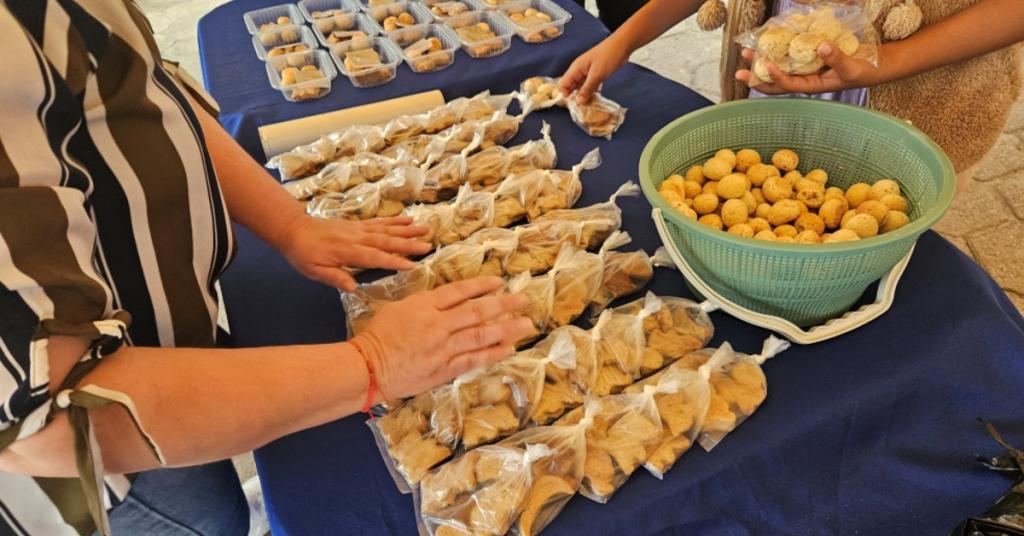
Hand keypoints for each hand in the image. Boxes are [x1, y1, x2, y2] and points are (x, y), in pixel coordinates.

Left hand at [277, 215, 430, 291]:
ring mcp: (358, 229)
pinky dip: (395, 221)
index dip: (394, 262)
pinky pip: (379, 222)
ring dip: (407, 230)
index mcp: (347, 251)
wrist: (294, 230)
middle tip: (428, 246)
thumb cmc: (303, 254)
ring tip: (425, 229)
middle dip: (408, 244)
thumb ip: (335, 277)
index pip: (375, 257)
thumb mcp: (314, 270)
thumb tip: (353, 288)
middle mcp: (356, 238)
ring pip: (386, 229)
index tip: (412, 266)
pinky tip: (407, 221)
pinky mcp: (358, 225)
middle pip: (386, 241)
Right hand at [353, 277, 533, 399]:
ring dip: (506, 329)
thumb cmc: (379, 336)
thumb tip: (450, 302)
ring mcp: (443, 348)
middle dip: (503, 304)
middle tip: (524, 300)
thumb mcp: (400, 308)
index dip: (481, 285)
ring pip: (480, 335)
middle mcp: (437, 324)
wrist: (368, 367)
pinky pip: (473, 359)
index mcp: (424, 305)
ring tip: (526, 324)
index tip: (499, 282)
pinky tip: (508, 348)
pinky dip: (492, 353)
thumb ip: (426, 304)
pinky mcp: (444, 368)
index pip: (458, 291)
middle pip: (476, 311)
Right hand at [560, 35, 631, 103]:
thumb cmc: (609, 56)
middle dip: (575, 97)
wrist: (622, 45)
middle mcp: (579, 71)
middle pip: (571, 87)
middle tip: (582, 108)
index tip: (573, 106)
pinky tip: (595, 99)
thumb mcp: (597, 74)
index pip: (563, 84)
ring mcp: (587, 72)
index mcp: (576, 68)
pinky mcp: (595, 74)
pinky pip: (589, 85)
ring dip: (584, 96)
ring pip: (581, 87)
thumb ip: (587, 88)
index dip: (565, 95)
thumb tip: (578, 102)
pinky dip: (591, 92)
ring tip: (589, 106)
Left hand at [735, 43, 886, 94]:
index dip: (775, 78)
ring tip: (747, 52)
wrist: (876, 64)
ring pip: (780, 66)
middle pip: (776, 80)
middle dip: (757, 75)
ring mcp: (805, 67)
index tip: (765, 66)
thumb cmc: (866, 71)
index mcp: (812, 85)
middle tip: (740, 68)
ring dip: (763, 60)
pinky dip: (778, 48)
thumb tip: (821, 47)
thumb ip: (837, 59)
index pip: (788, 85)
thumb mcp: (853, 67)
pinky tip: (768, 41)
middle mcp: (805, 78)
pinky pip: (790, 53)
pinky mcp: (809, 55)